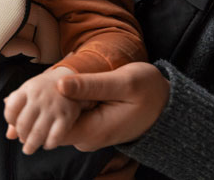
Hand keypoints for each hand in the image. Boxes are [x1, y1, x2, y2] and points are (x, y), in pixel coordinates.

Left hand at [3, 66, 86, 154]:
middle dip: (21, 135)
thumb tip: (9, 136)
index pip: (11, 109)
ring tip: (29, 149)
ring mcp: (54, 107)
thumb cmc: (44, 91)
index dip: (10, 120)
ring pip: (37, 133)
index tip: (14, 124)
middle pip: (23, 124)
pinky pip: (55, 137)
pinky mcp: (68, 115)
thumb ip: (16, 112)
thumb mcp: (28, 94)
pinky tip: (47, 144)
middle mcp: (40, 97)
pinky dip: (49, 144)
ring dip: (31, 145)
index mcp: (28, 89)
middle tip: (23, 140)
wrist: (71, 80)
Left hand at [55, 62, 169, 150]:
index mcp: (93, 131)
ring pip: (60, 119)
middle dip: (51, 101)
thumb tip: (59, 84)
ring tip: (71, 77)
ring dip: (61, 99)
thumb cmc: (148, 91)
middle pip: (53, 124)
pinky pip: (70, 116)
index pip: (52, 126)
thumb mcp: (123, 82)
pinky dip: (69, 101)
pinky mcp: (89, 127)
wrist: (165, 104)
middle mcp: (87, 139)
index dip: (47, 105)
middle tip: (60, 74)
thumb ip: (91, 85)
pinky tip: (78, 84)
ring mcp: (88, 134)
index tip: (52, 82)